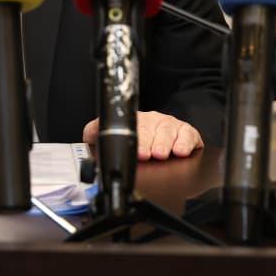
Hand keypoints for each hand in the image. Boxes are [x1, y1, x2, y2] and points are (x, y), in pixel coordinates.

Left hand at [82, 111, 202, 160]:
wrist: (169, 131)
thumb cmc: (142, 135)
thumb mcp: (118, 132)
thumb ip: (99, 132)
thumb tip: (87, 135)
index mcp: (136, 121)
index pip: (133, 127)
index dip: (134, 139)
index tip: (136, 152)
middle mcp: (154, 122)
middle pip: (152, 129)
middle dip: (150, 142)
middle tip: (148, 154)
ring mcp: (171, 127)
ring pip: (169, 131)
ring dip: (165, 143)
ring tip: (162, 153)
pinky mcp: (187, 133)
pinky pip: (188, 135)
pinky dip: (186, 142)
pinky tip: (182, 151)